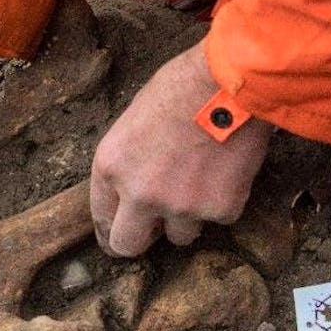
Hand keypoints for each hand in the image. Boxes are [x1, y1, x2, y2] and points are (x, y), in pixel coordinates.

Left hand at [90, 40, 271, 255]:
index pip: (101, 216)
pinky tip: (227, 169)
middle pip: (128, 245)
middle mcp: (139, 194)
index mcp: (110, 166)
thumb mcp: (134, 120)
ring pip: (179, 236)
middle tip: (155, 229)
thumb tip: (134, 185)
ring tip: (201, 180)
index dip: (113, 223)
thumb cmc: (180, 87)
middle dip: (141, 238)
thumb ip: (130, 161)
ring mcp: (180, 206)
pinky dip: (222, 201)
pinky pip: (218, 218)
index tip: (122, 227)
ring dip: (187, 218)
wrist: (229, 85)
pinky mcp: (219, 210)